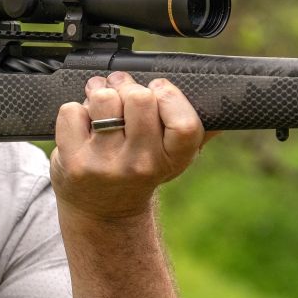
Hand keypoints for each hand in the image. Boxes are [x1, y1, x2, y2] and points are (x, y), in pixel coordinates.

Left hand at [50, 72, 208, 220]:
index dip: (170, 95)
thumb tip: (225, 105)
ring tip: (101, 105)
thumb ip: (198, 131)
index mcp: (174, 159)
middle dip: (128, 86)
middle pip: (140, 98)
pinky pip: (71, 111)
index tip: (159, 91)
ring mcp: (107, 165)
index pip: (185, 122)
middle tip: (123, 92)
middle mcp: (142, 165)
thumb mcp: (173, 157)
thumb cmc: (140, 171)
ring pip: (103, 98)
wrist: (103, 211)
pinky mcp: (75, 163)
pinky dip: (74, 112)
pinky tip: (82, 126)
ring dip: (99, 93)